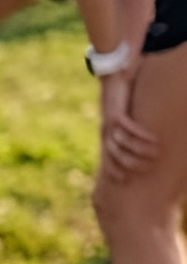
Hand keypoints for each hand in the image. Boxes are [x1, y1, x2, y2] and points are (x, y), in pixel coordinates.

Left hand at [99, 68, 159, 182]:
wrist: (112, 82)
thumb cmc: (122, 104)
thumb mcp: (123, 122)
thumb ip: (129, 136)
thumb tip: (143, 151)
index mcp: (106, 137)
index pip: (107, 160)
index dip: (113, 171)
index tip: (125, 181)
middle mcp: (106, 133)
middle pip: (115, 154)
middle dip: (131, 163)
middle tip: (150, 167)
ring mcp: (109, 123)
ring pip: (122, 141)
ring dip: (140, 149)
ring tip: (157, 153)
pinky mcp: (116, 112)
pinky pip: (128, 126)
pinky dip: (141, 134)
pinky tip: (154, 139)